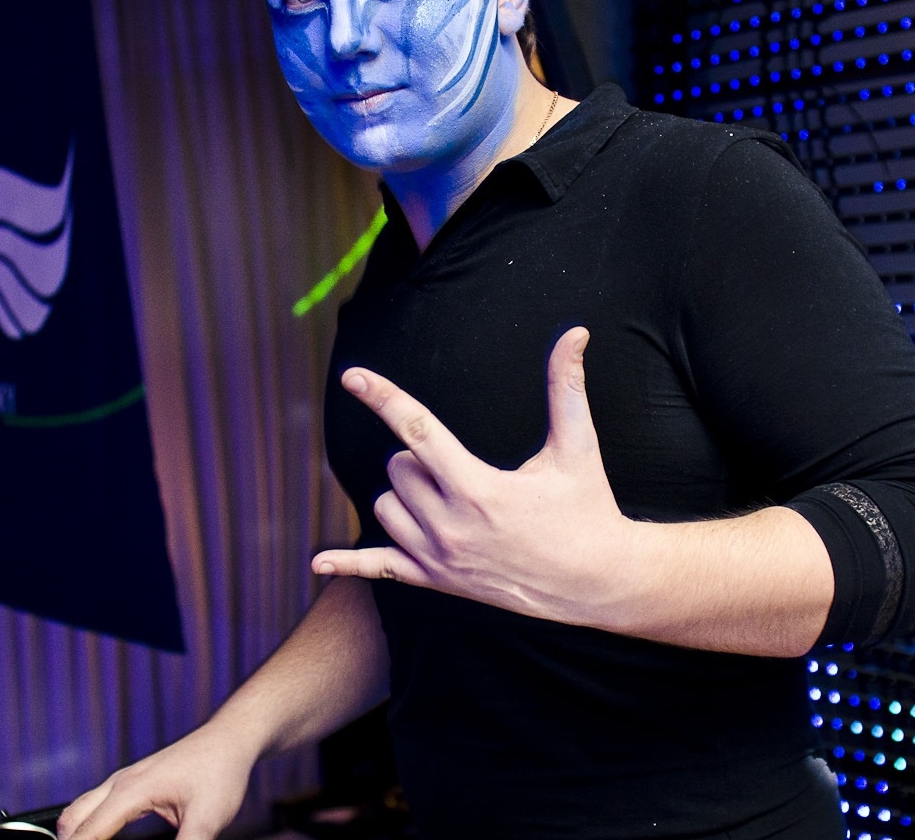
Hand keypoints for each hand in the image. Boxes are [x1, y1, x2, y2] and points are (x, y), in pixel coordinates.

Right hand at [55, 725, 256, 839]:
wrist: (229, 740)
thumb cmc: (220, 771)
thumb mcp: (207, 819)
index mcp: (130, 791)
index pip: (87, 835)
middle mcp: (120, 783)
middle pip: (71, 821)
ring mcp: (124, 780)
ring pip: (79, 810)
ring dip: (77, 834)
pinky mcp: (132, 782)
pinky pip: (95, 804)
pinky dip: (89, 825)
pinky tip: (102, 839)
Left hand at [313, 327, 636, 627]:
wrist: (597, 582)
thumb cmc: (588, 509)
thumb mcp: (577, 446)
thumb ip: (566, 386)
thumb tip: (574, 332)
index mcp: (478, 488)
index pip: (417, 430)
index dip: (383, 397)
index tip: (352, 376)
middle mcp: (450, 526)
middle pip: (398, 467)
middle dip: (421, 456)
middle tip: (465, 467)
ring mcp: (439, 558)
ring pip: (385, 506)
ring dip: (405, 493)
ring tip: (451, 498)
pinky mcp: (437, 581)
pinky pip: (379, 570)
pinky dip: (347, 564)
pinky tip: (316, 563)